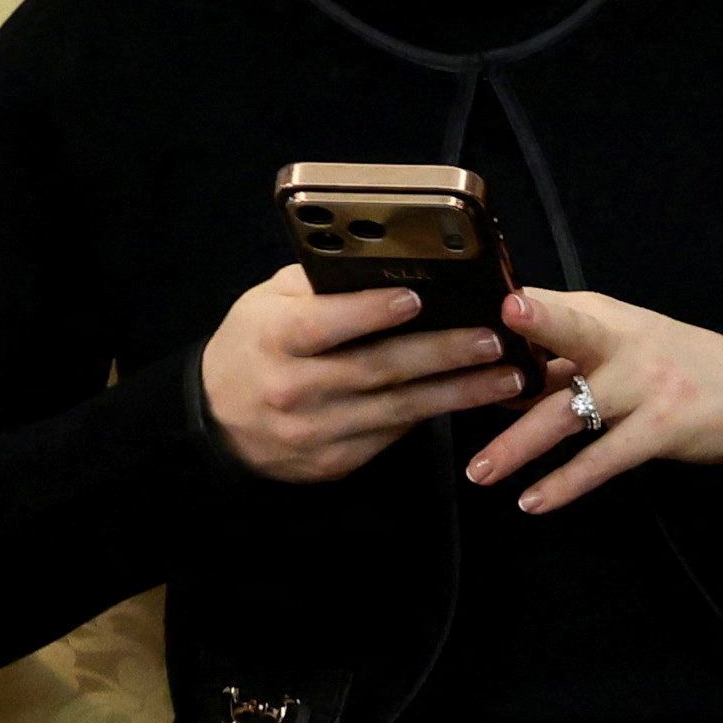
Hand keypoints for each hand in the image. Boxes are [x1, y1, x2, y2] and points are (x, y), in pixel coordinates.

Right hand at [201, 265, 526, 484]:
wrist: (215, 424)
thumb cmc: (251, 348)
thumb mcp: (264, 304)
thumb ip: (315, 285)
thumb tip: (378, 261)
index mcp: (274, 338)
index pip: (326, 323)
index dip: (371, 311)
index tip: (418, 298)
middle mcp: (295, 387)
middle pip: (378, 369)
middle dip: (442, 354)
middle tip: (493, 340)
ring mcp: (317, 431)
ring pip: (398, 409)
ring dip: (459, 392)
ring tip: (507, 376)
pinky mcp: (336, 461)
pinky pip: (393, 435)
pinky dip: (435, 415)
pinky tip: (472, 398)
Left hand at [466, 284, 722, 513]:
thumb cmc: (670, 365)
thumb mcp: (616, 347)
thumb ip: (558, 361)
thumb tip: (491, 381)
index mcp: (603, 316)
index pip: (547, 304)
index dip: (505, 306)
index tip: (461, 310)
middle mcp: (623, 341)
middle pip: (572, 333)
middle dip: (532, 330)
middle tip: (479, 346)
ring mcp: (645, 384)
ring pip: (572, 411)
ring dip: (520, 444)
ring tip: (480, 471)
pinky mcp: (662, 427)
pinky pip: (605, 459)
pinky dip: (567, 483)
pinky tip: (534, 501)